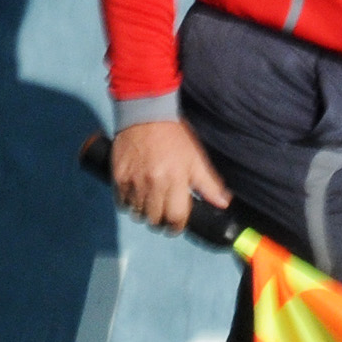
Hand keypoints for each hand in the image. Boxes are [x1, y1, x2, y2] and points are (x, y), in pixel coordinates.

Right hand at [110, 119, 230, 233]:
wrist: (145, 115)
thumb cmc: (174, 137)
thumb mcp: (196, 158)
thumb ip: (209, 184)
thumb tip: (223, 203)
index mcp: (175, 180)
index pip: (176, 217)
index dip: (177, 226)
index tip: (177, 225)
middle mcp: (153, 184)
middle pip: (154, 219)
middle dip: (161, 221)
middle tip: (164, 215)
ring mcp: (133, 181)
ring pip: (137, 213)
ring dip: (144, 213)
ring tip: (150, 204)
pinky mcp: (117, 177)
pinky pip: (121, 202)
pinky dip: (129, 204)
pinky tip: (136, 196)